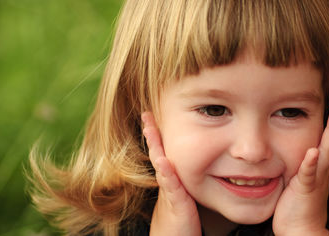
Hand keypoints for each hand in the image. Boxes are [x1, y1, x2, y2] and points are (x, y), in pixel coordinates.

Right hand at [141, 112, 201, 235]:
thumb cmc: (180, 213)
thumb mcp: (181, 189)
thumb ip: (181, 174)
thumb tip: (182, 157)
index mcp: (169, 175)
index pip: (162, 149)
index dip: (156, 132)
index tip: (151, 114)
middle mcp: (166, 180)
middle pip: (156, 152)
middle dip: (151, 133)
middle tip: (146, 114)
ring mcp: (169, 191)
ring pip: (161, 165)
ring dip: (155, 147)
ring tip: (149, 129)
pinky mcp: (176, 203)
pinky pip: (171, 186)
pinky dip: (166, 173)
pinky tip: (163, 161)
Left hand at [272, 98, 328, 235]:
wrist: (300, 230)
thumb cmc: (299, 203)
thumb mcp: (303, 177)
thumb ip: (306, 162)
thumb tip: (305, 147)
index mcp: (321, 165)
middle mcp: (322, 169)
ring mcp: (315, 179)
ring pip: (325, 152)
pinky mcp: (304, 189)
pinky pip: (308, 174)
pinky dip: (311, 163)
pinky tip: (313, 152)